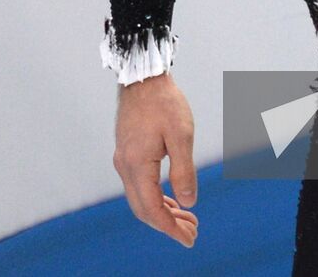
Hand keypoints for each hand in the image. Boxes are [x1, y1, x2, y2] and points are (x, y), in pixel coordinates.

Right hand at [112, 72, 198, 247]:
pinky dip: (155, 198)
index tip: (190, 239)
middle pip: (143, 209)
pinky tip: (172, 200)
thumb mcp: (181, 136)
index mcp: (137, 164)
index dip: (170, 228)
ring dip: (163, 212)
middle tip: (193, 232)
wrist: (143, 77)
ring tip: (188, 219)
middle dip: (168, 225)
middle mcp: (125, 166)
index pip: (152, 209)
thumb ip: (183, 171)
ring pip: (140, 199)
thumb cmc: (165, 103)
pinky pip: (138, 186)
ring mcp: (123, 160)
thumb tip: (188, 203)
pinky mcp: (127, 153)